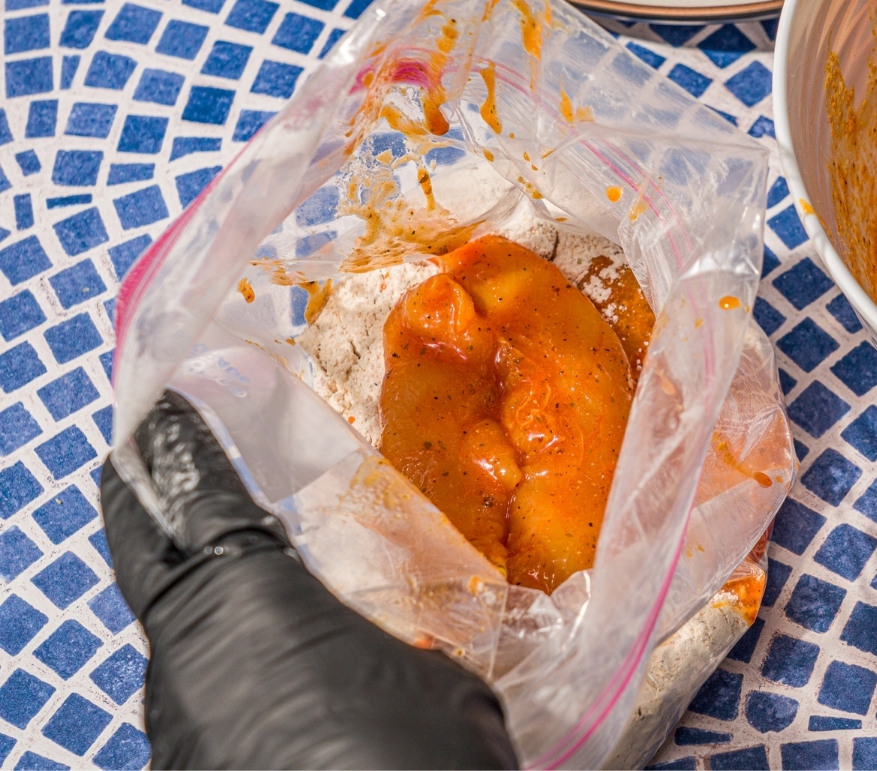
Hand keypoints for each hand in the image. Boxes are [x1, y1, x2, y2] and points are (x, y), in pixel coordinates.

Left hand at [101, 391, 516, 769]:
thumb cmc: (414, 758)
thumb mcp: (441, 688)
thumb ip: (402, 651)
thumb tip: (404, 652)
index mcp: (241, 602)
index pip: (186, 501)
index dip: (174, 451)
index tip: (161, 413)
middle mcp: (186, 663)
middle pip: (166, 580)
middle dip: (182, 543)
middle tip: (206, 505)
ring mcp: (177, 735)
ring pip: (190, 659)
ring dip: (227, 635)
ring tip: (289, 626)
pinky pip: (210, 716)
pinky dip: (244, 697)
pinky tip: (302, 710)